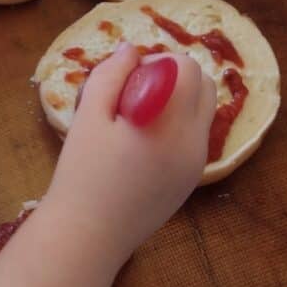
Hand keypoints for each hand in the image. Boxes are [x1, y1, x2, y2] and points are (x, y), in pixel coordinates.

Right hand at [44, 44, 216, 264]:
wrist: (87, 236)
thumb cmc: (82, 175)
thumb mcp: (88, 116)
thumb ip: (110, 75)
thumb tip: (131, 50)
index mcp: (171, 125)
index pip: (188, 69)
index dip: (158, 64)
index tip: (128, 80)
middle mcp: (194, 143)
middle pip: (204, 86)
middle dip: (174, 77)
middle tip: (133, 93)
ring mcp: (196, 164)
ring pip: (202, 111)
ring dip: (178, 100)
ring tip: (137, 117)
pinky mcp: (191, 180)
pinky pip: (194, 136)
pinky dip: (177, 125)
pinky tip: (142, 142)